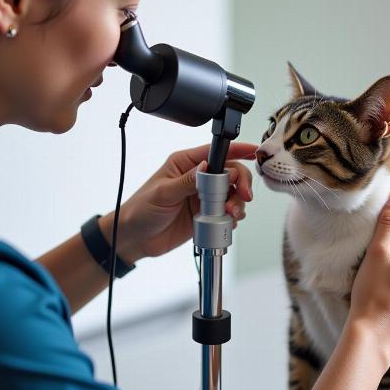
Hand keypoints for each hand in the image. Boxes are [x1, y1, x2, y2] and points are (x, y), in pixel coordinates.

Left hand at [114, 142, 257, 260]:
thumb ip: (187, 181)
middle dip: (241, 182)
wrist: (136, 239)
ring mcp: (204, 197)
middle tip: (243, 195)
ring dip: (238, 202)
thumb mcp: (163, 193)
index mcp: (185, 164)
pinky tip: (228, 221)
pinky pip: (227, 212)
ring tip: (232, 213)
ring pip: (232, 194)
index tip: (253, 152)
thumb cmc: (141, 210)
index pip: (215, 152)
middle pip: (231, 172)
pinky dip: (233, 216)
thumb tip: (206, 166)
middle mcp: (198, 178)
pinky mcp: (207, 215)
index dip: (237, 150)